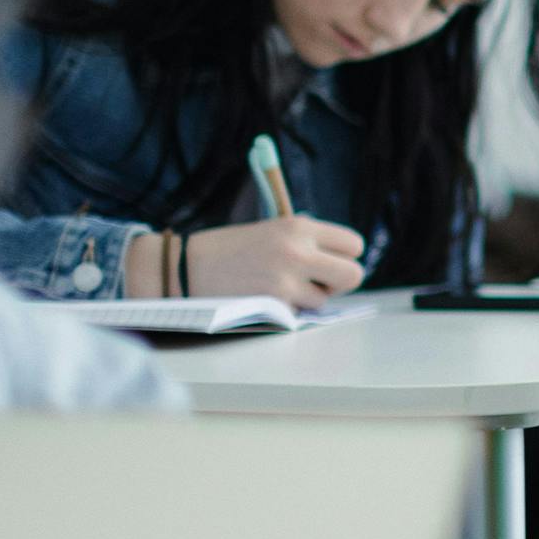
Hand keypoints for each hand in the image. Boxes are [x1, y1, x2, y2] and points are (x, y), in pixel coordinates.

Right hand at [186, 215, 367, 305]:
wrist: (184, 266)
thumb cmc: (229, 249)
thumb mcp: (271, 230)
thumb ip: (306, 241)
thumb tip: (340, 261)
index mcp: (299, 226)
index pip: (353, 244)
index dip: (345, 257)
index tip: (331, 263)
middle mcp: (299, 250)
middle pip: (353, 274)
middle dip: (340, 283)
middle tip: (320, 283)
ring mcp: (288, 279)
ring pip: (325, 299)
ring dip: (308, 299)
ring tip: (277, 287)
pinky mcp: (275, 303)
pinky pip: (299, 313)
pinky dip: (287, 310)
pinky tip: (264, 298)